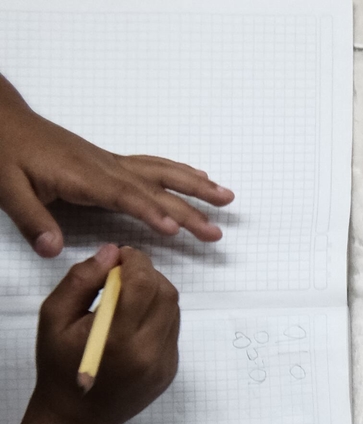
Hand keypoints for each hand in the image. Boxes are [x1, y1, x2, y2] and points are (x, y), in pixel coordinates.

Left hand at [0, 76, 231, 255]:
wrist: (4, 120)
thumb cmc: (5, 151)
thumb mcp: (7, 187)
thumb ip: (31, 220)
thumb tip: (53, 250)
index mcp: (82, 176)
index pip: (124, 196)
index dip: (150, 212)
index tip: (175, 230)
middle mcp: (104, 167)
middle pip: (155, 188)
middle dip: (189, 210)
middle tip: (216, 232)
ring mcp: (111, 163)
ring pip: (161, 173)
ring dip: (195, 186)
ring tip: (226, 197)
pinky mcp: (110, 162)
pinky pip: (153, 166)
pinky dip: (179, 172)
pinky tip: (196, 177)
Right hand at [32, 244, 178, 423]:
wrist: (78, 418)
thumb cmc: (58, 367)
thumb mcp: (54, 318)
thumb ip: (81, 281)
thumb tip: (110, 254)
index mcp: (118, 339)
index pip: (144, 285)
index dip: (136, 261)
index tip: (122, 255)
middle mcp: (149, 352)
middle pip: (166, 294)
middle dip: (148, 273)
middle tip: (124, 271)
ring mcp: (164, 363)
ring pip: (174, 311)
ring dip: (155, 292)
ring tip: (127, 294)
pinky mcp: (170, 370)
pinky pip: (172, 330)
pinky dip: (158, 314)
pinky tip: (133, 319)